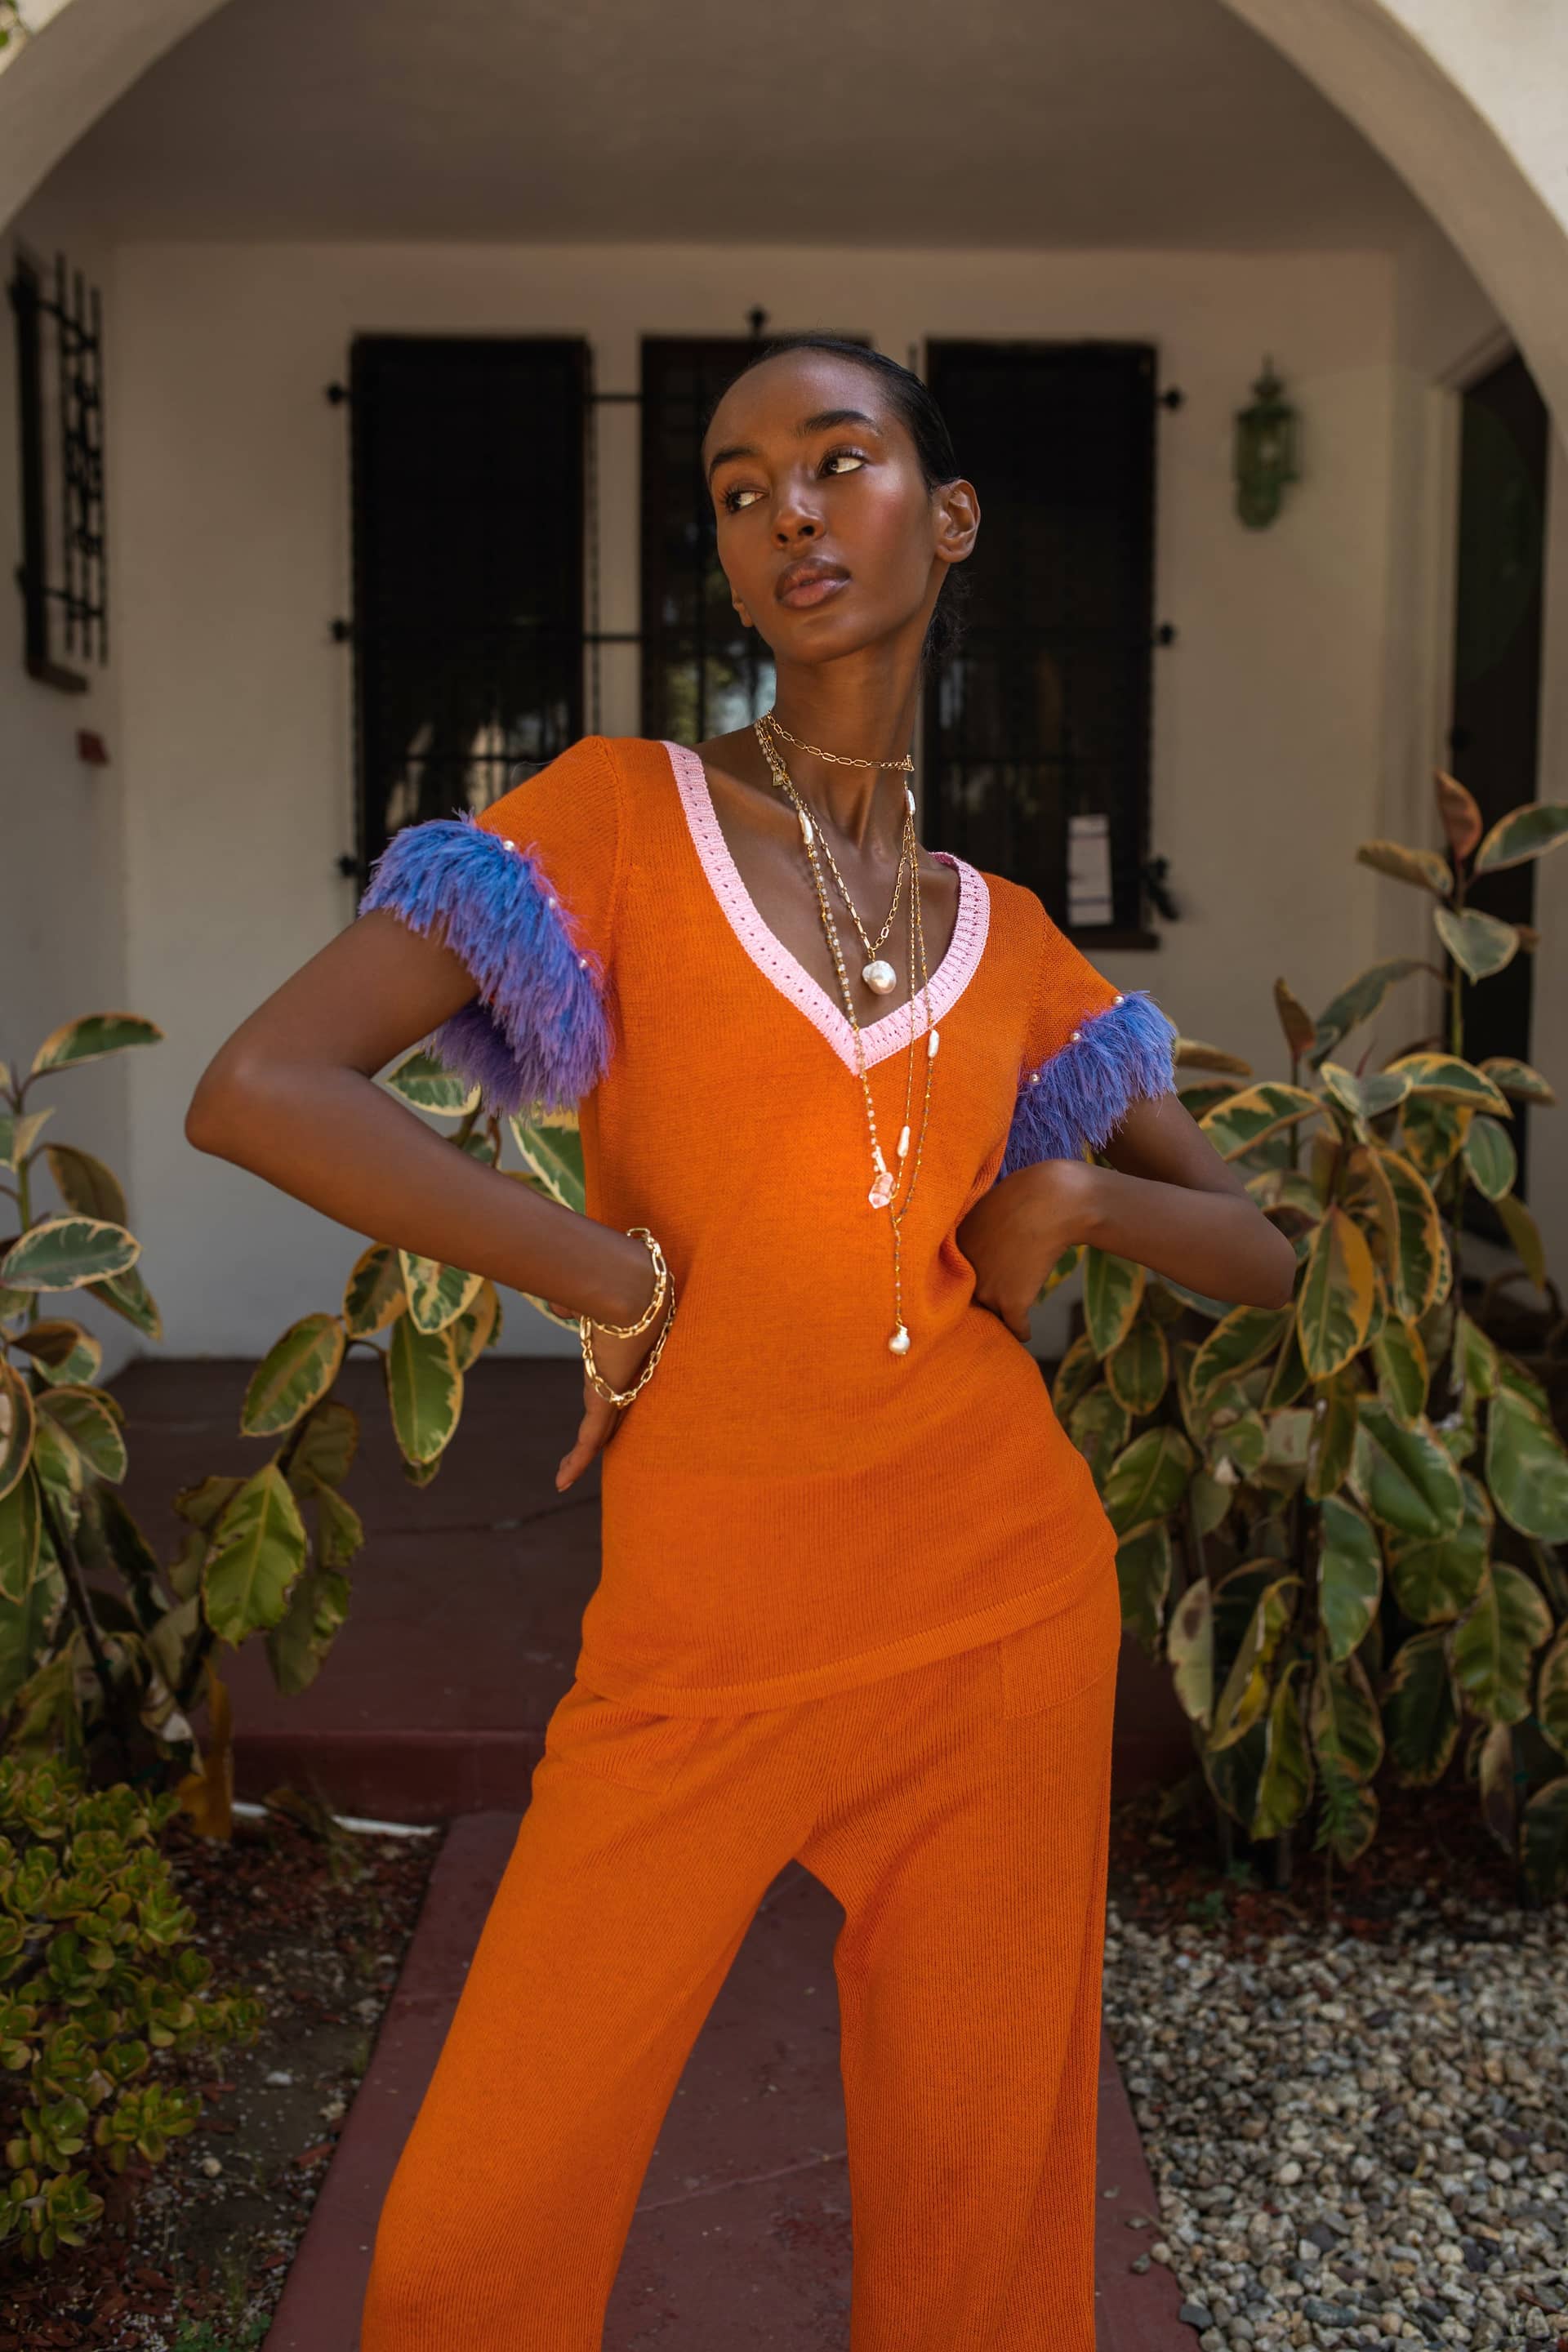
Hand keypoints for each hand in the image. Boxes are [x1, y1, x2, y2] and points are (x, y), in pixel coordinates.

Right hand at [550, 1282, 673, 1491]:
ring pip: (599, 1432)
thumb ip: (575, 1305)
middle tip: (581, 1457)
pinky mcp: (606, 1401)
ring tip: (565, 1477)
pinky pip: (590, 1439)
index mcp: (617, 1355)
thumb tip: (562, 1309)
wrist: (631, 1287)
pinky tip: (563, 1482)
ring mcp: (614, 1391)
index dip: (602, 1403)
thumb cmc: (613, 1285)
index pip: (610, 1385)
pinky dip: (577, 1462)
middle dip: (595, 1436)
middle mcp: (619, 1377)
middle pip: (607, 1414)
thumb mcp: (587, 1299)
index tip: (597, 1411)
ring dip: (581, 1455)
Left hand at [954, 1159, 1096, 1342]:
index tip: (975, 1292)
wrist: (1049, 1203)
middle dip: (982, 1302)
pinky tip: (1026, 1332)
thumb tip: (978, 1251)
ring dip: (1002, 1317)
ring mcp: (987, 1291)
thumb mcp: (981, 1212)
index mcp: (952, 1252)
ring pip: (993, 1314)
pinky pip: (1017, 1328)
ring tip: (1010, 1321)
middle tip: (991, 1310)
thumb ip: (972, 1236)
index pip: (953, 1280)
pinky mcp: (1011, 1303)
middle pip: (971, 1299)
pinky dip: (1023, 1332)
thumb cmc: (1021, 1198)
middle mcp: (963, 1275)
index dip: (968, 1285)